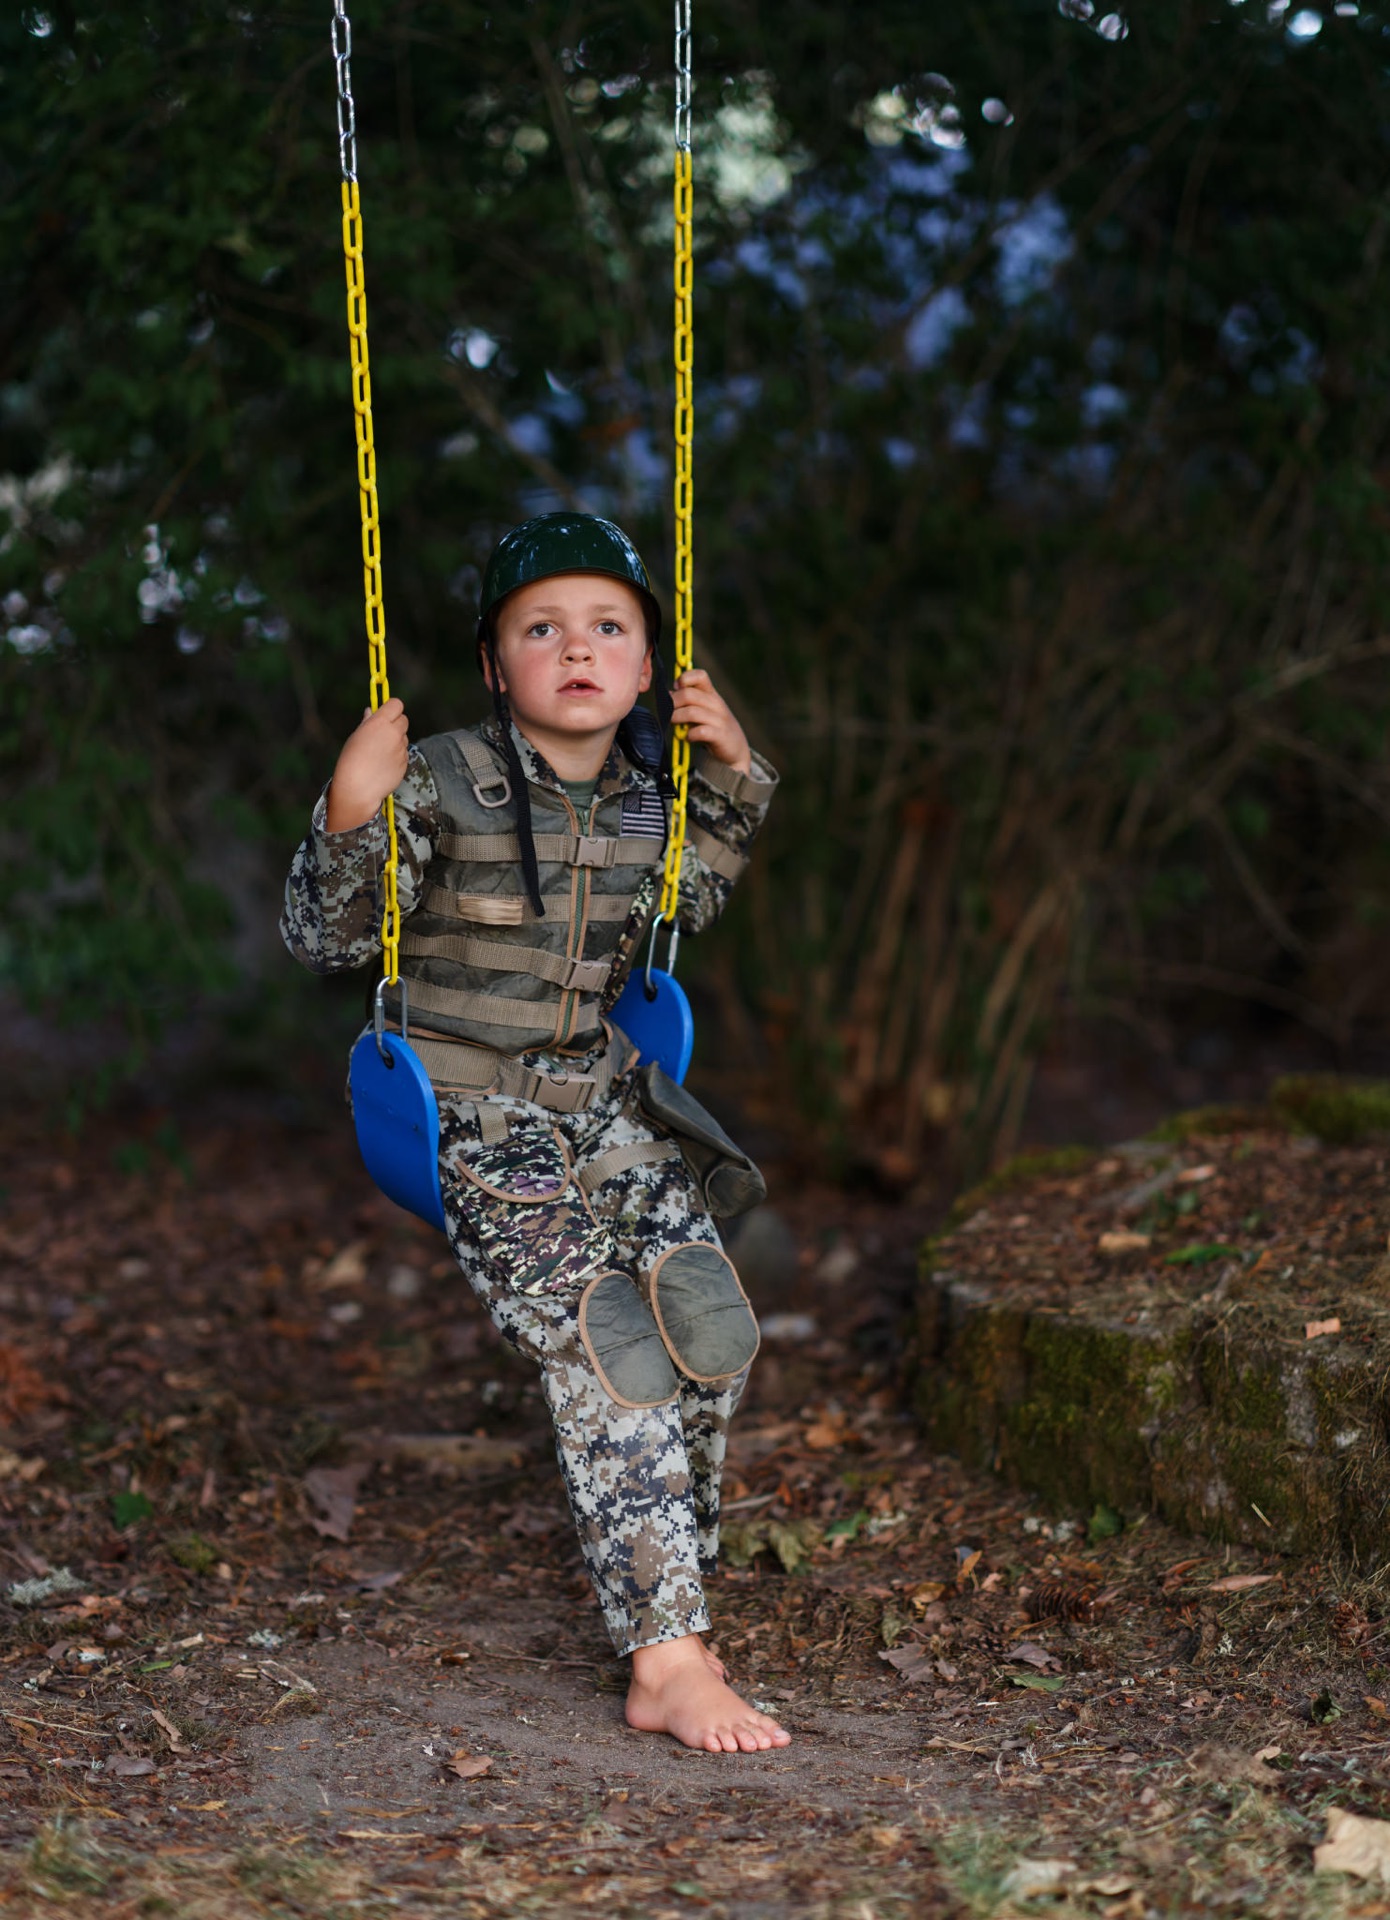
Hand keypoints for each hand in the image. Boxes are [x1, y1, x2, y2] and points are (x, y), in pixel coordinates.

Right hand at [325, 696, 409, 831]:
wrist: (358, 788)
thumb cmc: (351, 760)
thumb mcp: (356, 737)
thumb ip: (368, 722)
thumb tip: (372, 711)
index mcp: (380, 723)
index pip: (396, 704)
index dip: (391, 708)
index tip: (385, 713)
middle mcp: (394, 733)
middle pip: (404, 720)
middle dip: (396, 723)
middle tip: (383, 733)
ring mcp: (402, 749)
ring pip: (404, 738)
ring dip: (396, 741)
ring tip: (379, 753)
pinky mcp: (405, 763)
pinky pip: (404, 753)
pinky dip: (397, 756)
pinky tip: (383, 765)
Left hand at [670, 669, 750, 773]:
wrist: (736, 749)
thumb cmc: (713, 727)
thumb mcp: (703, 710)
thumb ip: (688, 702)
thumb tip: (668, 694)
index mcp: (711, 694)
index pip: (700, 676)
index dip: (684, 678)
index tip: (676, 689)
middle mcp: (716, 704)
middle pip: (688, 695)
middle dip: (673, 703)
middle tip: (668, 713)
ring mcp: (719, 720)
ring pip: (692, 712)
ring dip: (677, 718)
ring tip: (674, 724)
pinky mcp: (720, 736)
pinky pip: (701, 731)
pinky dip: (690, 735)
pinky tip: (688, 738)